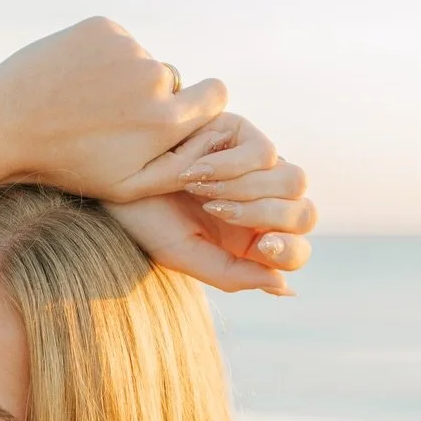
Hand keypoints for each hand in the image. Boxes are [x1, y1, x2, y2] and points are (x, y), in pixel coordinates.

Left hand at [0, 17, 228, 199]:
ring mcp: (127, 48)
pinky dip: (99, 58)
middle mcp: (153, 78)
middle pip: (171, 81)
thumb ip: (179, 169)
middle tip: (106, 121)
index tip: (176, 113)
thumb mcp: (124, 187)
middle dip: (148, 98)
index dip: (199, 104)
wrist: (2, 127)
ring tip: (82, 104)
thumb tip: (217, 147)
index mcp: (165, 121)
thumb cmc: (65, 166)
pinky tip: (71, 81)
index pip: (216, 94)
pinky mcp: (101, 27)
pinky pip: (115, 42)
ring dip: (120, 78)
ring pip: (139, 61)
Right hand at [104, 115, 316, 295]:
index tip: (262, 245)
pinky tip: (193, 171)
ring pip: (293, 181)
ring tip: (202, 193)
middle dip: (270, 217)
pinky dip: (229, 166)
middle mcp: (261, 204)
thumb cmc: (145, 219)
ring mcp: (257, 168)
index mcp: (250, 241)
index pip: (295, 251)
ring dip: (247, 191)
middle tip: (225, 215)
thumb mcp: (184, 254)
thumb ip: (232, 275)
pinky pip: (265, 153)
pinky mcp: (245, 134)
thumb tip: (283, 286)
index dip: (289, 250)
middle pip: (305, 214)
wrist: (116, 176)